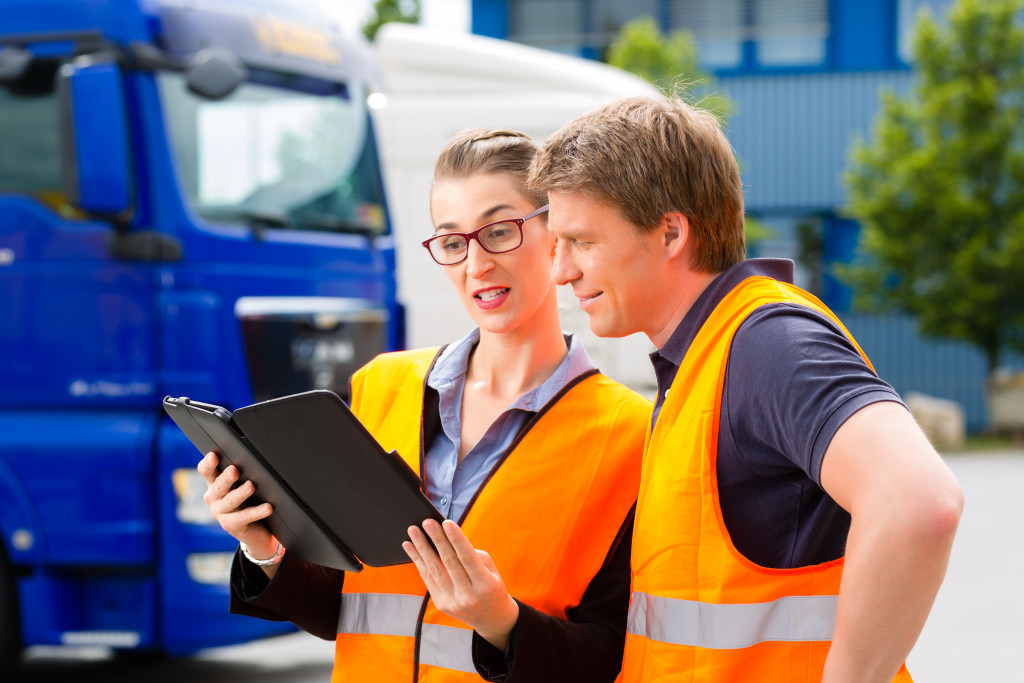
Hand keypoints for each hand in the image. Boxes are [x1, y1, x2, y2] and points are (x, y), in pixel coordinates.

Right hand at [198, 452, 278, 563]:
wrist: (255, 529)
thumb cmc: (250, 500)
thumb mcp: (243, 483)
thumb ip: (244, 472)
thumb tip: (255, 460)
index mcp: (214, 483)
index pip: (206, 471)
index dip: (208, 463)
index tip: (213, 456)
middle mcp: (213, 497)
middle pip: (218, 485)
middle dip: (226, 478)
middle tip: (234, 470)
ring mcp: (219, 512)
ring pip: (230, 501)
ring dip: (240, 493)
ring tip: (250, 486)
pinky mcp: (230, 525)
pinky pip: (243, 517)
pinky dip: (256, 512)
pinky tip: (267, 507)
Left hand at [403, 519, 519, 649]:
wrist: (490, 618)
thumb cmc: (491, 586)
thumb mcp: (490, 570)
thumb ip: (472, 555)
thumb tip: (447, 539)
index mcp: (485, 584)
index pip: (468, 558)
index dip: (456, 540)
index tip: (446, 522)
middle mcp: (468, 595)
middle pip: (448, 562)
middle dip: (436, 540)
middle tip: (426, 522)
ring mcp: (452, 601)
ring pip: (434, 570)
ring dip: (421, 549)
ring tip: (413, 532)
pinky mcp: (441, 604)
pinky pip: (428, 578)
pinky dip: (418, 561)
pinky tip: (410, 547)